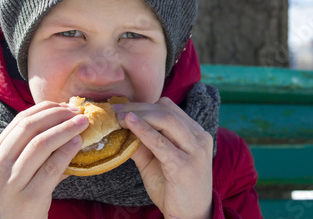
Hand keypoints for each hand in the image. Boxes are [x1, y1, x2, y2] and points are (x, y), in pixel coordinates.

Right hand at [0, 101, 88, 218]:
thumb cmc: (14, 196)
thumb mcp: (12, 170)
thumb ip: (32, 148)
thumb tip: (66, 123)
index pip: (20, 120)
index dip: (46, 109)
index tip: (65, 105)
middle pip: (30, 127)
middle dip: (57, 115)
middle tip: (78, 112)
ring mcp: (12, 182)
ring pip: (40, 144)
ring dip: (65, 129)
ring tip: (83, 123)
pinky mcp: (30, 196)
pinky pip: (52, 167)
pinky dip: (66, 151)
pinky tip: (78, 143)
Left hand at [115, 97, 213, 218]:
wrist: (190, 218)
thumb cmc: (174, 189)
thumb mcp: (156, 162)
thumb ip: (142, 144)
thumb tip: (118, 128)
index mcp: (195, 133)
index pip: (168, 108)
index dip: (144, 104)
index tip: (121, 107)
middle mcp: (199, 137)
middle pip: (166, 110)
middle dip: (137, 107)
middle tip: (113, 108)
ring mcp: (194, 151)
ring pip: (165, 120)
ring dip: (138, 115)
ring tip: (117, 116)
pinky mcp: (184, 166)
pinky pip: (161, 143)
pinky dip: (143, 130)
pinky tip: (128, 124)